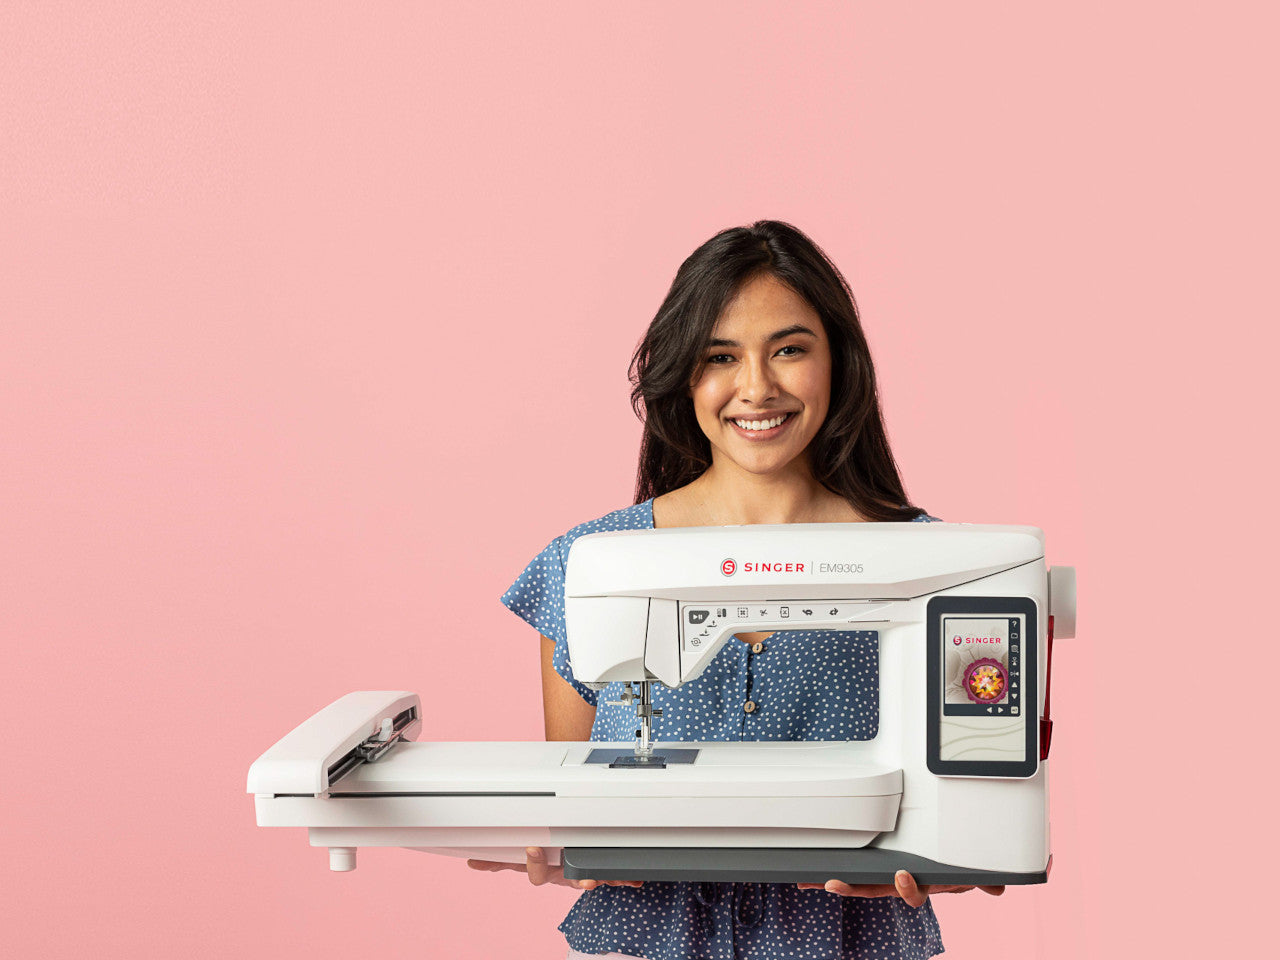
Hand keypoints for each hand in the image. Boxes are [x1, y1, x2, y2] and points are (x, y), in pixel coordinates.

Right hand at [466, 846, 644, 890]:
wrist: (576, 865)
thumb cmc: (551, 858)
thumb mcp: (524, 859)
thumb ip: (499, 861)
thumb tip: (472, 862)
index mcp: (544, 868)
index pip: (533, 870)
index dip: (533, 861)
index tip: (531, 847)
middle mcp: (562, 874)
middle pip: (563, 878)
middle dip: (568, 876)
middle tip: (573, 872)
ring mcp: (582, 875)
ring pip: (587, 879)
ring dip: (594, 880)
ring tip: (597, 880)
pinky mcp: (602, 874)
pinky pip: (614, 877)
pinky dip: (625, 878)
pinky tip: (636, 879)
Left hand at [797, 870, 1004, 906]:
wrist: (942, 866)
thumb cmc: (950, 867)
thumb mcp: (967, 874)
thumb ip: (981, 879)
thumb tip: (999, 888)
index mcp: (921, 885)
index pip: (912, 892)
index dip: (907, 887)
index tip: (902, 874)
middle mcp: (899, 884)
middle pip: (874, 889)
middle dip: (853, 887)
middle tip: (832, 883)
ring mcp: (884, 877)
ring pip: (859, 882)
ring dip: (838, 883)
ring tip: (816, 880)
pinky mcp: (874, 868)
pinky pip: (853, 872)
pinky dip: (836, 875)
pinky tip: (810, 876)